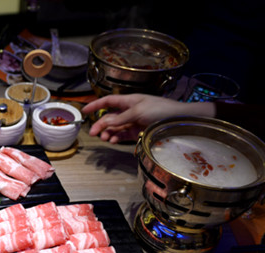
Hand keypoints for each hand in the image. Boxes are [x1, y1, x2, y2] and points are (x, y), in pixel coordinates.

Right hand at [81, 94, 215, 143]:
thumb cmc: (161, 110)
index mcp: (130, 101)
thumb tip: (106, 122)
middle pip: (111, 117)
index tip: (84, 111)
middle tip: (93, 133)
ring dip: (108, 132)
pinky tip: (113, 140)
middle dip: (101, 124)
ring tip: (105, 139)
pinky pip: (124, 135)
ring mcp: (135, 122)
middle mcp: (131, 110)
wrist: (179, 120)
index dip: (96, 105)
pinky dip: (117, 137)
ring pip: (116, 127)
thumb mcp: (138, 111)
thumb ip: (121, 118)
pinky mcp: (139, 132)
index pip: (109, 101)